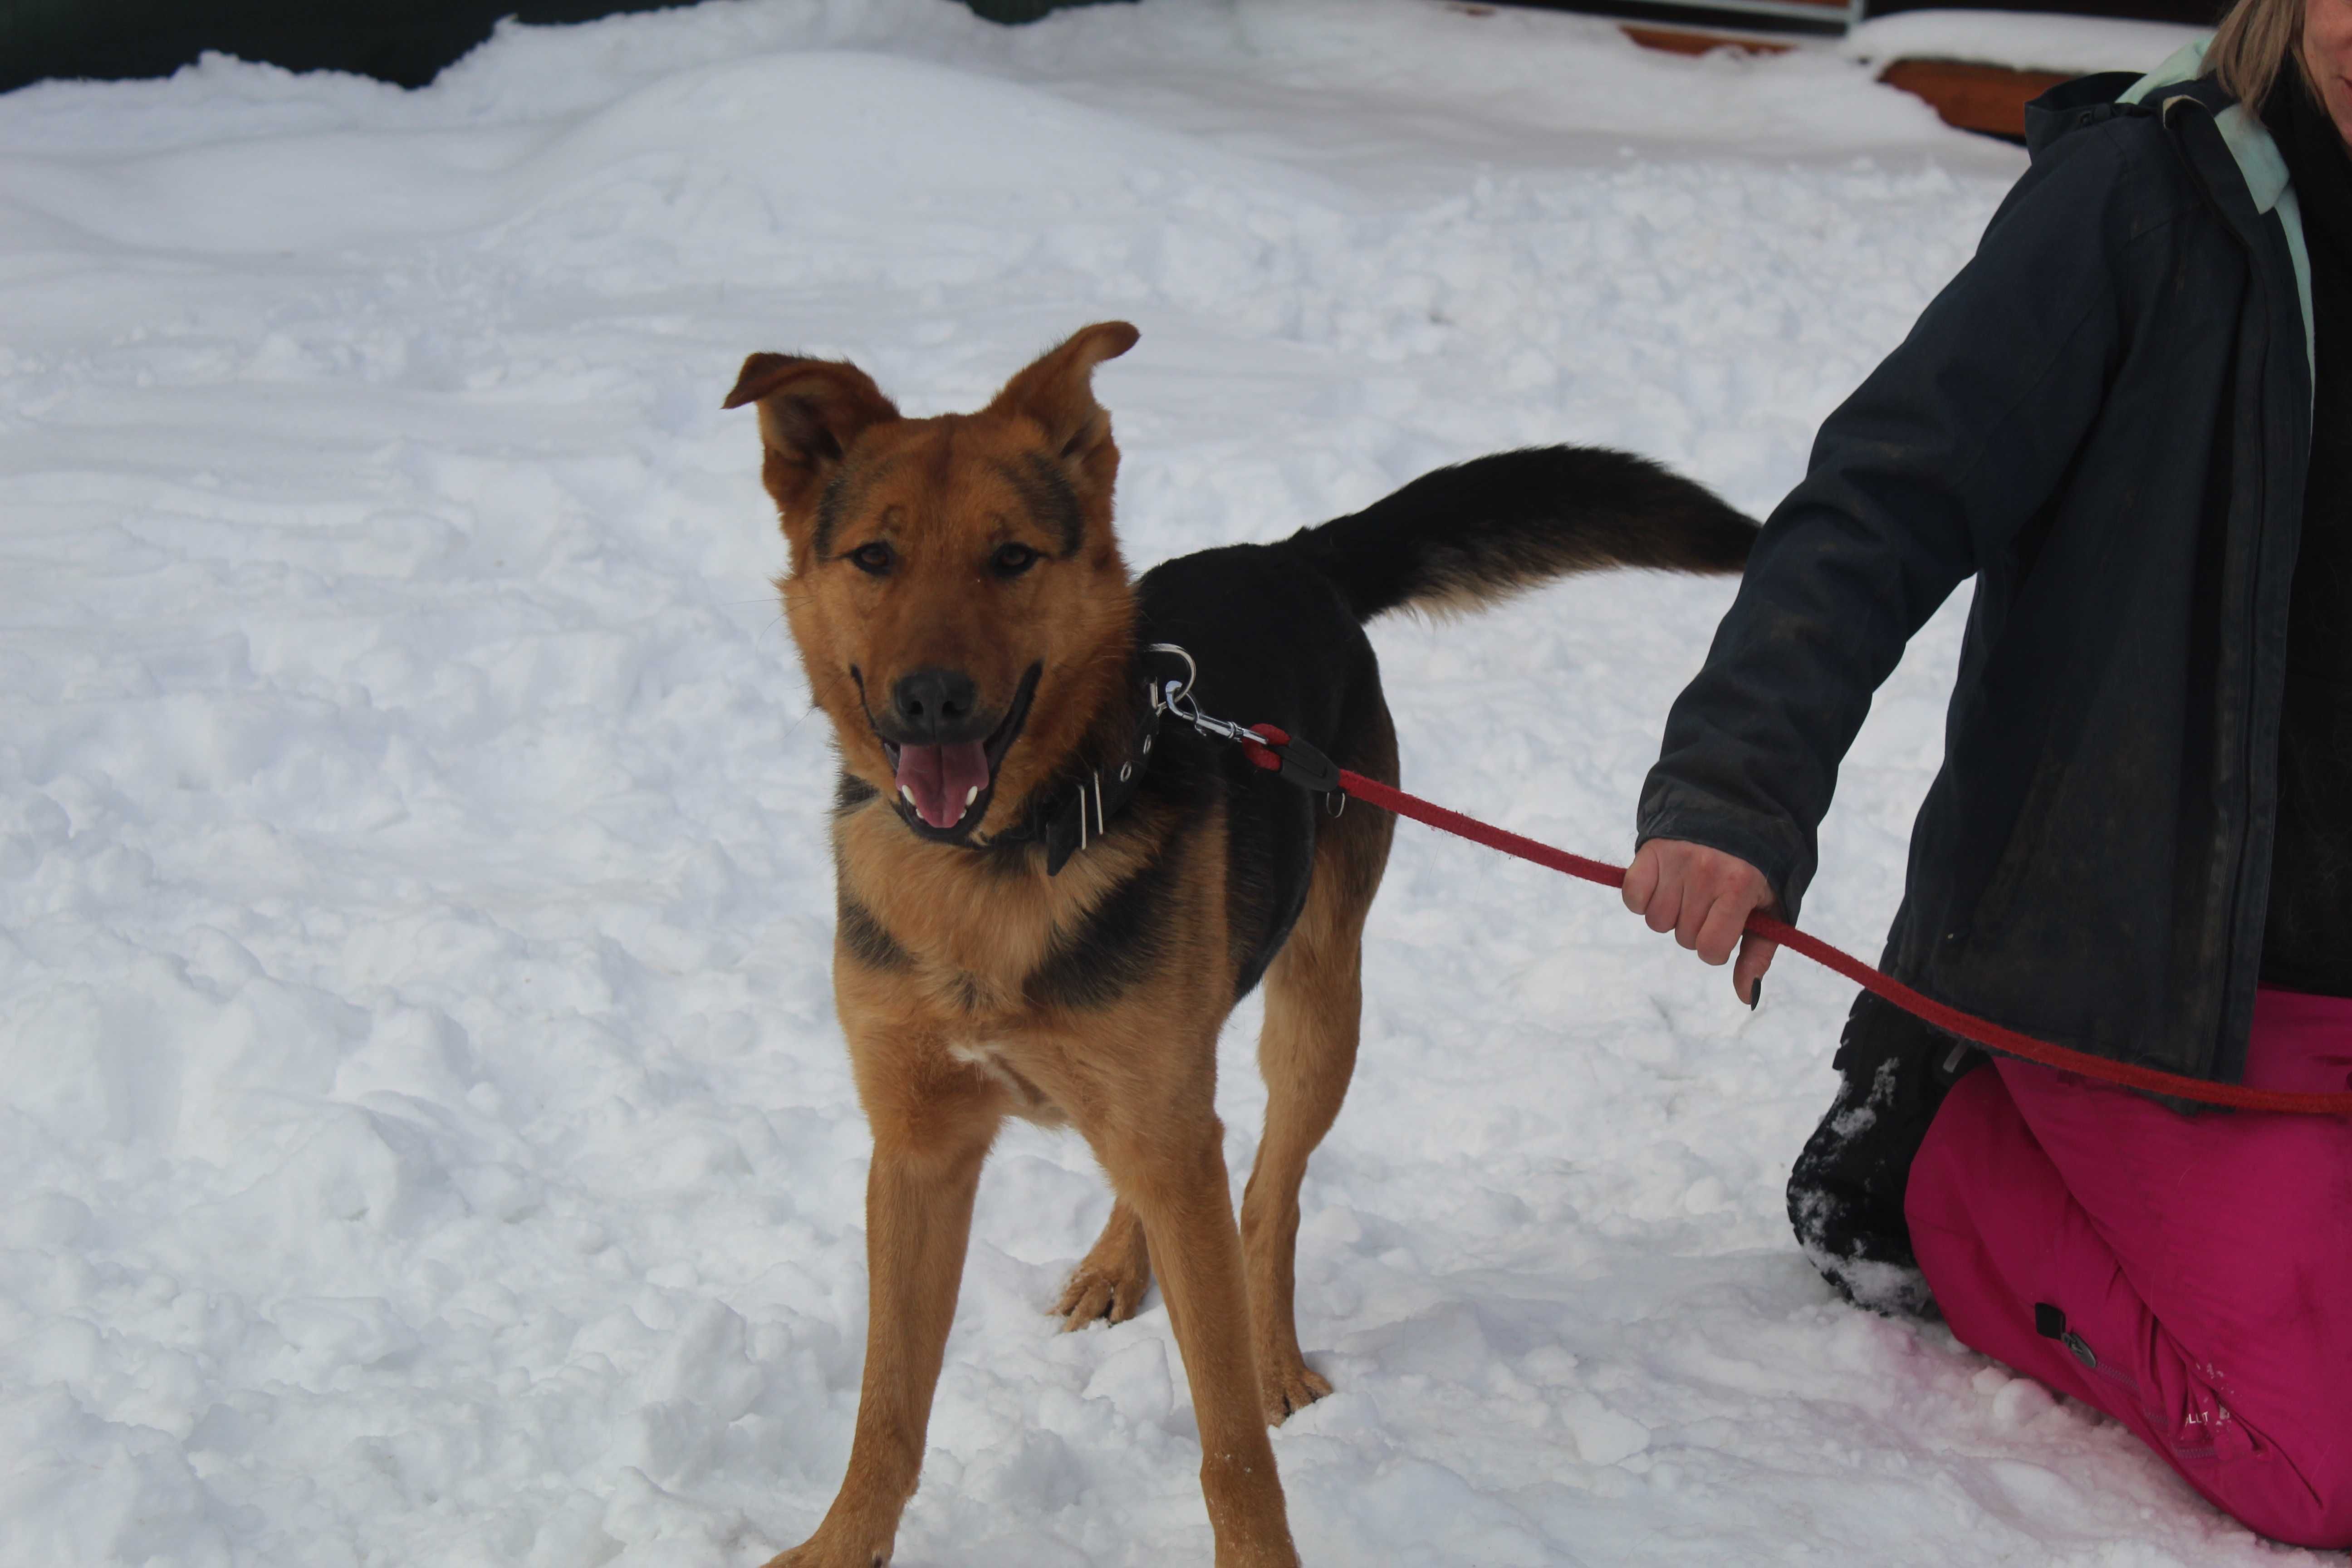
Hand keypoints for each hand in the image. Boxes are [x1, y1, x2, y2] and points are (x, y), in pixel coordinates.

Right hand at [1621, 838, 1778, 1004]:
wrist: (1734, 811)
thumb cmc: (1754, 871)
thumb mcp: (1769, 910)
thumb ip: (1758, 954)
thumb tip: (1748, 998)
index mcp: (1739, 887)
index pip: (1711, 949)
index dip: (1715, 947)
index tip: (1724, 928)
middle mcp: (1706, 873)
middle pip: (1684, 938)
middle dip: (1695, 928)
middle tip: (1708, 902)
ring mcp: (1676, 861)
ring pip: (1657, 922)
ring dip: (1669, 914)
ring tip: (1686, 890)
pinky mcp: (1650, 852)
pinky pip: (1633, 898)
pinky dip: (1642, 899)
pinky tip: (1662, 885)